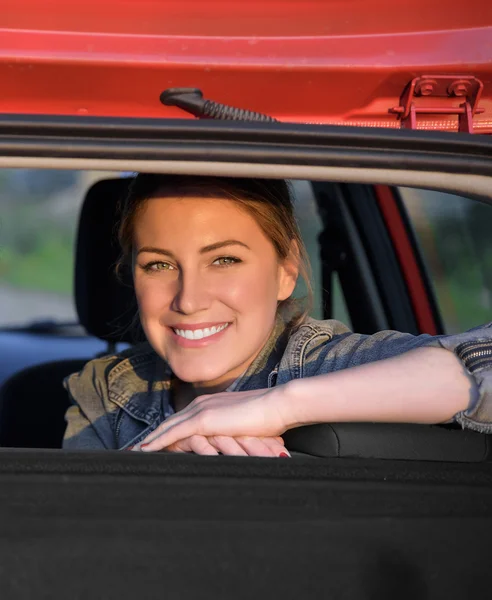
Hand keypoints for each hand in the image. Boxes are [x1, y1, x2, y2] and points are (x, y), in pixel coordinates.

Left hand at [135, 385, 295, 452]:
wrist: (278, 405)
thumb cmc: (268, 419)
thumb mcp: (244, 427)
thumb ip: (232, 433)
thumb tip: (232, 446)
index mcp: (210, 404)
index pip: (181, 420)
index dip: (165, 432)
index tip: (151, 443)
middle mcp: (201, 404)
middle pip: (169, 423)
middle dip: (151, 437)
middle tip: (133, 450)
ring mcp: (201, 410)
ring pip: (167, 428)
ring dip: (149, 441)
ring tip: (133, 453)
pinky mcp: (203, 420)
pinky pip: (174, 433)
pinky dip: (157, 442)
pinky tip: (146, 451)